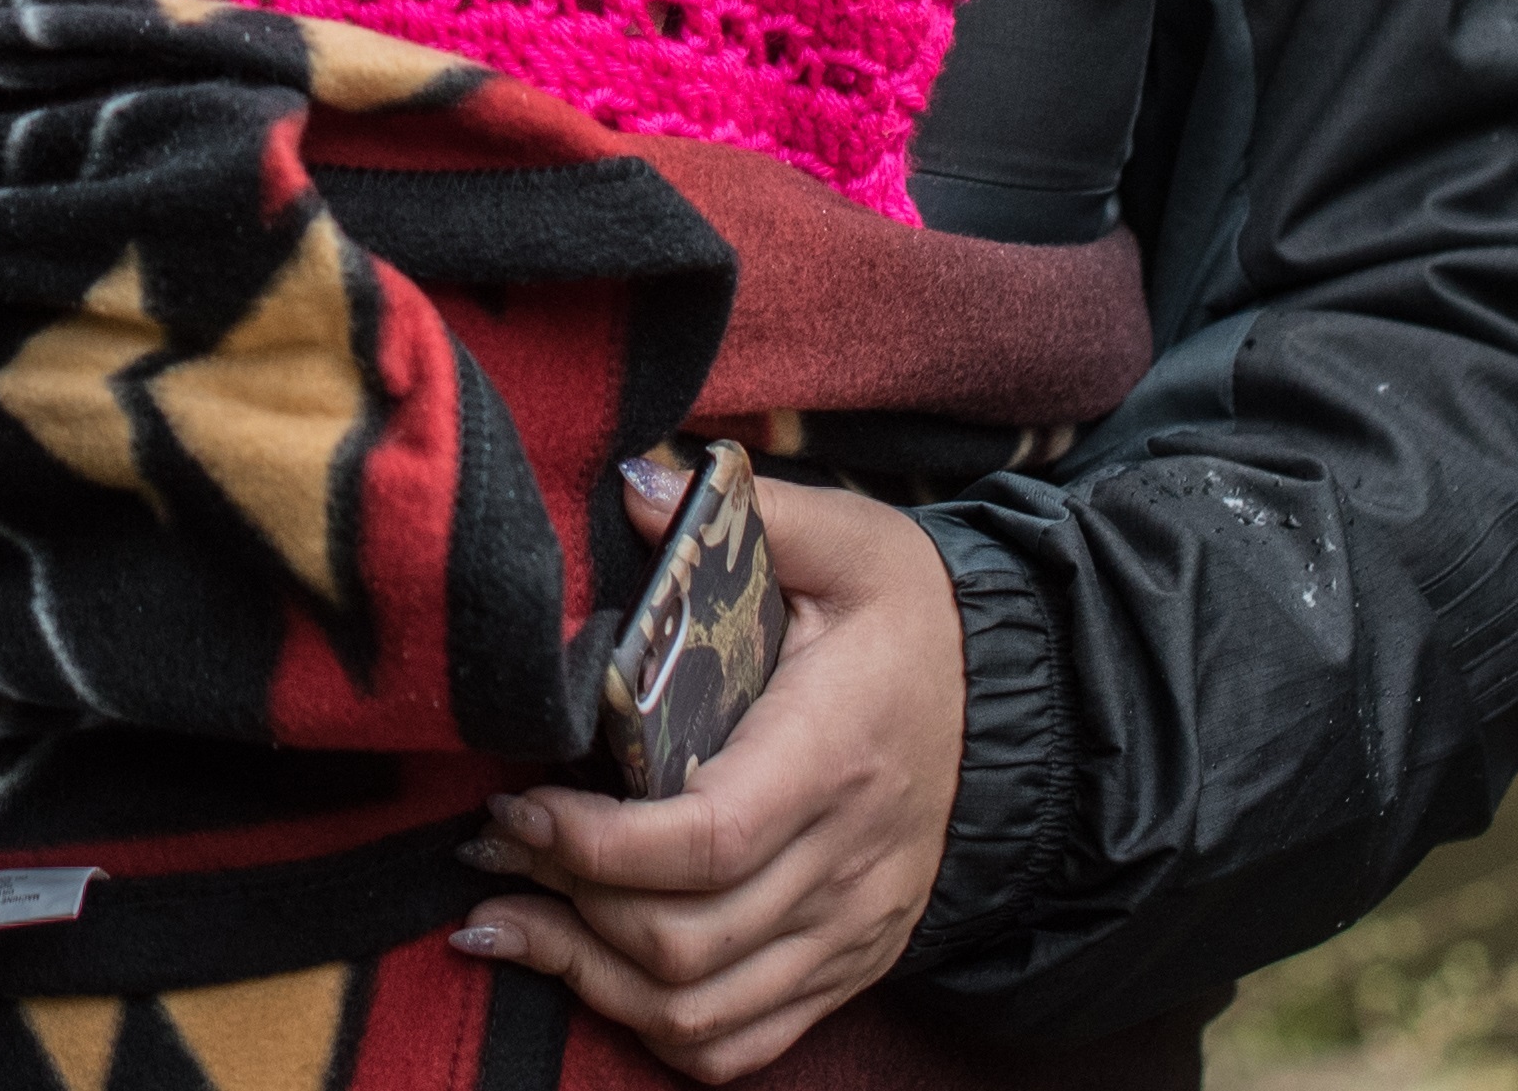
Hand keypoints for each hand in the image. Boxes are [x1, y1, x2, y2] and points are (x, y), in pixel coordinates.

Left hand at [448, 465, 966, 1078]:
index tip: (516, 807)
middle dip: (564, 905)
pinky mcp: (846, 966)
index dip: (595, 844)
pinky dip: (654, 1027)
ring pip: (701, 1009)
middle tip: (489, 849)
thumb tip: (631, 483)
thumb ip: (750, 512)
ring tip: (502, 919)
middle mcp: (845, 868)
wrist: (1028, 709)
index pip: (708, 840)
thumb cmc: (917, 622)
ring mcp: (848, 931)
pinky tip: (584, 974)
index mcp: (833, 760)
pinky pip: (741, 1043)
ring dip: (587, 977)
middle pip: (686, 939)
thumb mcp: (852, 543)